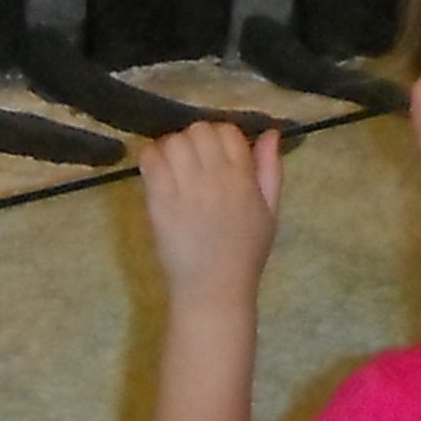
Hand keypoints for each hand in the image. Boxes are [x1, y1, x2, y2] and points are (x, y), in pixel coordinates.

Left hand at [137, 121, 281, 306]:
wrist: (215, 289)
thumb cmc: (245, 253)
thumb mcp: (270, 211)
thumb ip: (271, 170)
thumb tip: (270, 133)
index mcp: (243, 178)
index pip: (227, 132)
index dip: (219, 136)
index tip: (214, 154)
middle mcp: (215, 178)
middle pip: (199, 131)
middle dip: (195, 140)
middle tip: (192, 160)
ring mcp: (185, 189)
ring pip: (173, 142)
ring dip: (172, 147)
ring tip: (173, 167)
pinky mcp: (160, 202)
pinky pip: (150, 162)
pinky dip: (150, 157)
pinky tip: (156, 171)